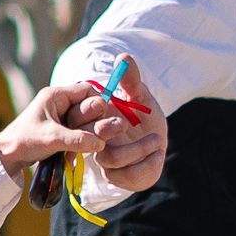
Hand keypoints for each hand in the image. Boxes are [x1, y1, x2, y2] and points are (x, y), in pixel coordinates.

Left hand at [0, 84, 111, 172]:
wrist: (8, 156)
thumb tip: (100, 142)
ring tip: (78, 149)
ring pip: (86, 121)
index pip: (87, 89)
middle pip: (89, 106)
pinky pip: (80, 132)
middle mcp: (60, 103)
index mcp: (56, 96)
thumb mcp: (52, 138)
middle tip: (88, 137)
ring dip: (86, 135)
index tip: (103, 119)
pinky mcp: (62, 130)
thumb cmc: (25, 141)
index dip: (98, 103)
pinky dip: (80, 143)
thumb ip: (78, 139)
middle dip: (91, 123)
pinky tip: (73, 155)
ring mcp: (61, 117)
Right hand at [77, 71, 165, 192]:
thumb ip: (131, 81)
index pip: (77, 117)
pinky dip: (147, 163)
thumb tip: (124, 58)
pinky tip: (158, 152)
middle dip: (107, 129)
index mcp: (94, 121)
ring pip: (110, 158)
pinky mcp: (121, 177)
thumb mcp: (140, 96)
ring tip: (158, 139)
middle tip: (127, 122)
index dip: (87, 110)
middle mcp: (95, 142)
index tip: (106, 102)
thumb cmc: (144, 117)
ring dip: (137, 148)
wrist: (158, 142)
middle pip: (86, 140)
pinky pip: (128, 175)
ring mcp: (107, 162)